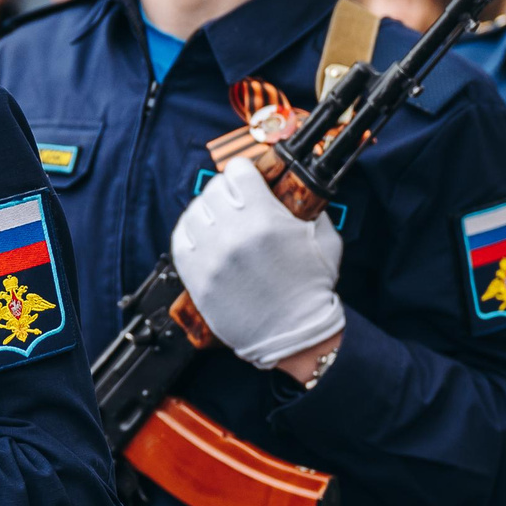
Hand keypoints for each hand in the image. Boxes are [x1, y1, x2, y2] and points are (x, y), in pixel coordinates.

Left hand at [169, 158, 346, 368]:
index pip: (237, 170)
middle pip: (213, 188)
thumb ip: (311, 208)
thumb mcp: (324, 238)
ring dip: (207, 211)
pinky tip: (204, 237)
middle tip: (235, 202)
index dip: (244, 172)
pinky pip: (180, 239)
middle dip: (226, 191)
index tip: (247, 180)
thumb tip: (294, 190)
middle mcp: (233, 233)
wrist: (293, 334)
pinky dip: (190, 233)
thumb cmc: (312, 289)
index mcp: (265, 218)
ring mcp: (211, 255)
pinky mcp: (196, 276)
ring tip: (219, 221)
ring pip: (194, 211)